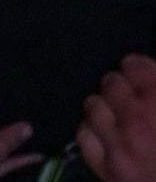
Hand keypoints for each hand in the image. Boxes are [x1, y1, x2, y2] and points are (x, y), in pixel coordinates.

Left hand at [77, 54, 155, 180]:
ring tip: (118, 113)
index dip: (139, 69)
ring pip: (94, 106)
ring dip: (105, 106)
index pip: (135, 66)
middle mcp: (138, 121)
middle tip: (133, 95)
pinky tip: (107, 134)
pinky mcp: (108, 170)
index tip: (141, 72)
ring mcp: (120, 147)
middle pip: (111, 83)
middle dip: (122, 86)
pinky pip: (85, 136)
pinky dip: (94, 131)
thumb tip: (149, 81)